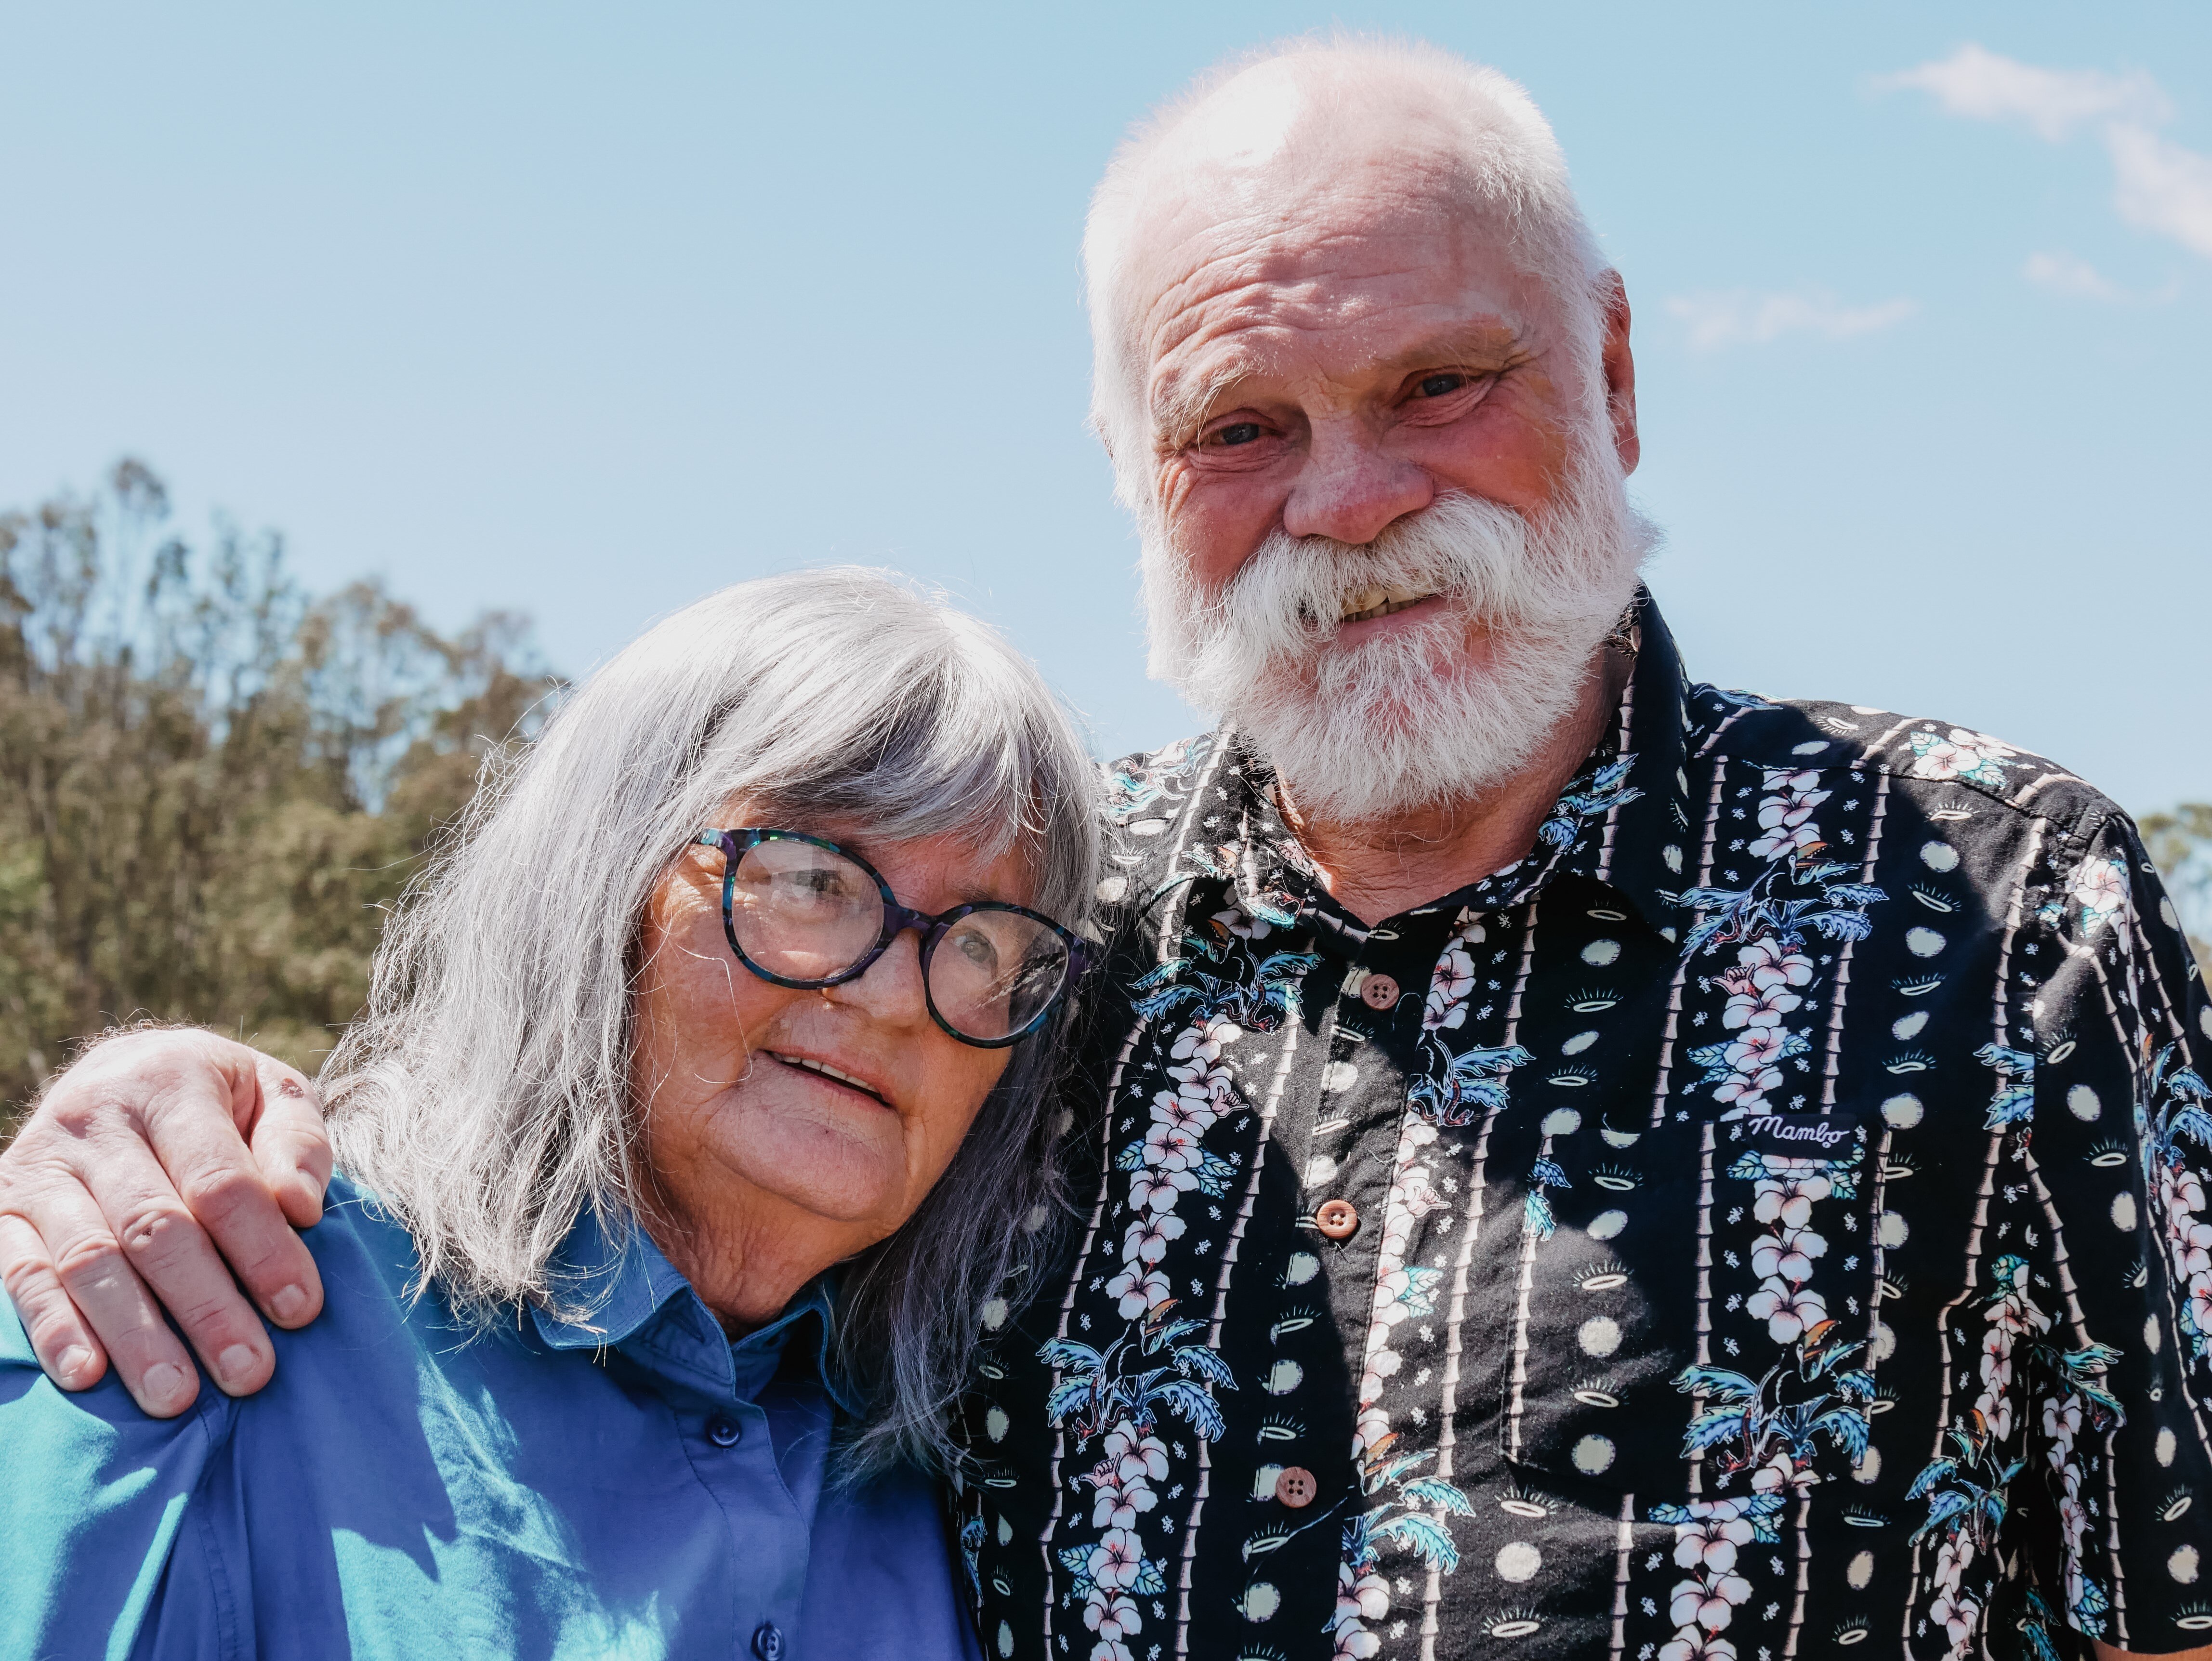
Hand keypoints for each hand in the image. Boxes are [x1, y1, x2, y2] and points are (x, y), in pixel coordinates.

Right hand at [0, 1029, 332, 1415]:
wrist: (121, 1069)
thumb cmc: (219, 1100)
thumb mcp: (272, 1094)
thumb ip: (297, 1143)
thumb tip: (300, 1207)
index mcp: (171, 1082)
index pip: (220, 1179)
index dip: (262, 1248)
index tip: (300, 1308)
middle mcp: (97, 1120)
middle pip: (154, 1227)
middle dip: (206, 1306)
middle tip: (249, 1372)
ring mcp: (41, 1166)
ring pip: (89, 1259)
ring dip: (135, 1333)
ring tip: (175, 1396)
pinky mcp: (1, 1208)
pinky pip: (21, 1274)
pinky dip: (54, 1326)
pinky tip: (87, 1375)